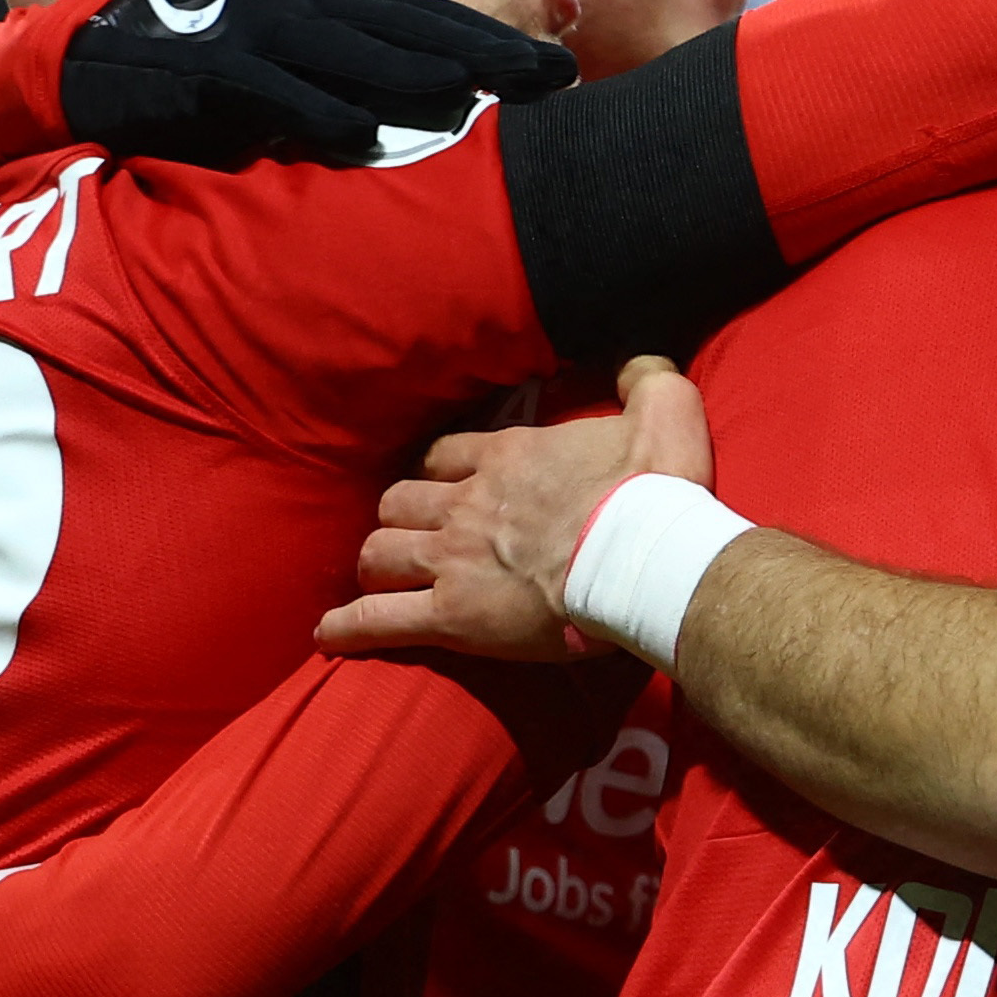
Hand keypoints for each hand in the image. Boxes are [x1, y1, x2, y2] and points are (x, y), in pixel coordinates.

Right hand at [65, 0, 584, 168]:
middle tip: (553, 77)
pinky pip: (270, 93)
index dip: (496, 44)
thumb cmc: (216, 78)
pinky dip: (313, 111)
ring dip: (413, 72)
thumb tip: (443, 124)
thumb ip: (361, 89)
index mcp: (333, 9)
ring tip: (478, 92)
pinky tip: (358, 135)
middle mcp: (305, 12)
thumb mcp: (299, 77)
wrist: (101, 64)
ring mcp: (258, 37)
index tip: (561, 71)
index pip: (430, 24)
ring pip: (350, 53)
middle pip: (410, 30)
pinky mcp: (212, 74)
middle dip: (484, 52)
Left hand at [319, 356, 717, 660]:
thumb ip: (647, 380)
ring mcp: (452, 558)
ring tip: (380, 580)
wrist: (648, 556)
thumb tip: (642, 361)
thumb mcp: (666, 412)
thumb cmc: (657, 490)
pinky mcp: (452, 614)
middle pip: (399, 502)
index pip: (445, 455)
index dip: (440, 470)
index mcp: (508, 455)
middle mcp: (467, 502)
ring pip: (380, 552)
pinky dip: (350, 628)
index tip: (446, 484)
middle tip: (413, 537)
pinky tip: (329, 635)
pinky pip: (380, 620)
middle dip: (400, 518)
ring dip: (377, 564)